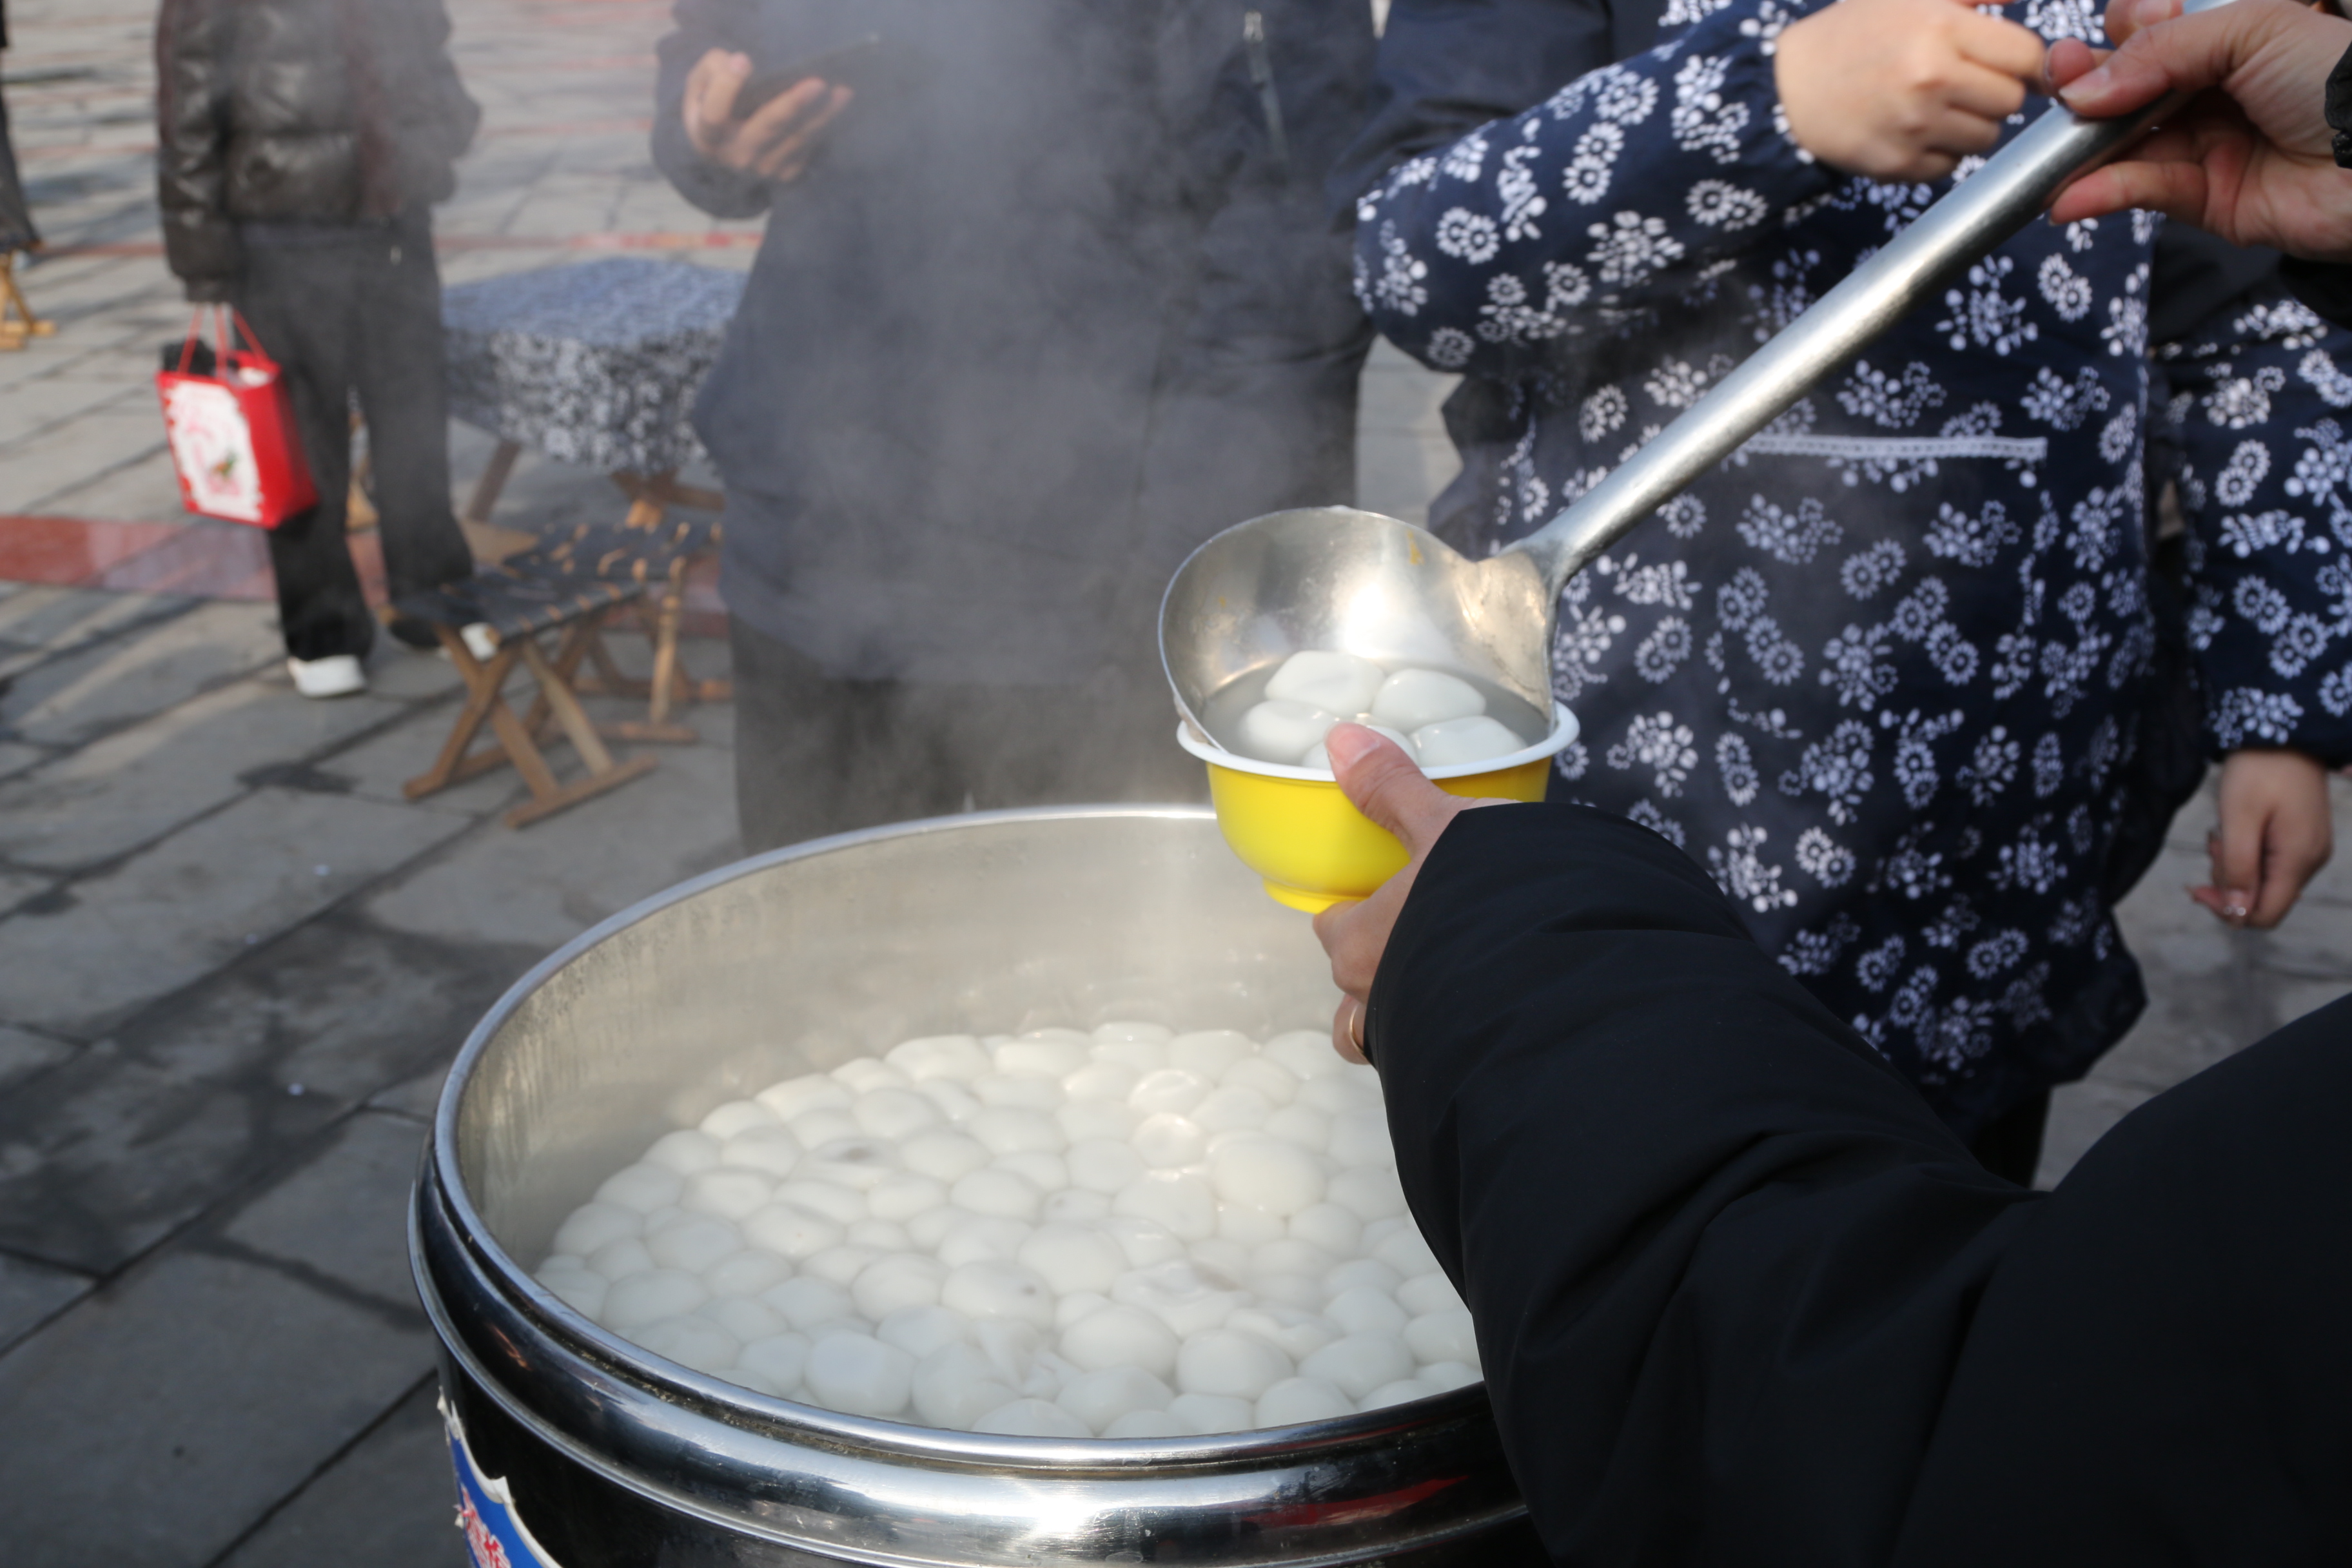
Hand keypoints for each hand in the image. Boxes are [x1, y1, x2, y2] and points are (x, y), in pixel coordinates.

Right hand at [682, 48, 852, 183]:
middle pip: (767, 128)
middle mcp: (735, 156)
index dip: (727, 88)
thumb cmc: (713, 105)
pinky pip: (809, 149)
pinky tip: (838, 108)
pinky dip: (824, 127)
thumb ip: (715, 69)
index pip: (714, 115)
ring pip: (796, 139)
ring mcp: (762, 169)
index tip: (743, 60)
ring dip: (822, 115)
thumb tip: (742, 62)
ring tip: (842, 92)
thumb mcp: (701, 84)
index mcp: (707, 135)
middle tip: (817, 84)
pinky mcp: (785, 174)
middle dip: (793, 105)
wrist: (726, 148)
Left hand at [1311, 725, 1508, 1063]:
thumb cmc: (1491, 898)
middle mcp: (1378, 1001)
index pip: (1332, 930)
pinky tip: (1486, 1017)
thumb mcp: (1445, 827)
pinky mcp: (1467, 1064)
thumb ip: (1394, 789)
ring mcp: (1417, 1042)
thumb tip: (1345, 743)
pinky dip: (1451, 1042)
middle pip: (1350, 999)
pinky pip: (1440, 1058)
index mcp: (1361, 944)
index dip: (1347, 913)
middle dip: (1373, 978)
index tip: (1365, 901)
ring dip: (1404, 1020)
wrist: (1568, 969)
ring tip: (1442, 993)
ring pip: (1388, 1041)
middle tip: (1409, 949)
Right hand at [1774, 0, 2046, 181]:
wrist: (1787, 88)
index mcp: (1941, 27)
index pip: (2026, 56)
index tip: (2012, 66)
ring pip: (1986, 138)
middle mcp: (1931, 78)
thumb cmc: (1853, 35)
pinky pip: (1949, 166)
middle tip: (1965, 86)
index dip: (2025, 62)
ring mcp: (1914, 126)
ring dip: (1970, 126)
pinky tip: (1913, 133)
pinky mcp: (1897, 164)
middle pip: (2010, 101)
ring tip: (1937, 109)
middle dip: (1994, 94)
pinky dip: (1938, 153)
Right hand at [2047, 0, 2351, 260]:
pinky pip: (2143, 190)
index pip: (2158, 25)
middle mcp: (2217, 85)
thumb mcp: (2254, 29)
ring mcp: (2209, 141)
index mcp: (2235, 33)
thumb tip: (2082, 89)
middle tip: (2063, 78)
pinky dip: (2103, 193)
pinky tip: (2071, 195)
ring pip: (2126, 139)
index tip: (2133, 27)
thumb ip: (2163, 50)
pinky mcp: (2207, 197)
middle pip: (2129, 82)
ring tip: (2052, 142)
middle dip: (2087, 79)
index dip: (2131, 25)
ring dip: (2082, 143)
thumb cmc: (2339, 79)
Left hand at [2193, 748, 2332, 928]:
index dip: (2229, 911)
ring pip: (2265, 881)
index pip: (2266, 915)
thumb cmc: (2259, 771)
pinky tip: (2234, 832)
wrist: (2285, 733)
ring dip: (2235, 866)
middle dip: (2229, 883)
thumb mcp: (2238, 819)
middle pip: (2264, 899)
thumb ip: (2239, 868)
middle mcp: (2311, 861)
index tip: (2198, 887)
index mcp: (2298, 860)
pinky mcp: (2302, 838)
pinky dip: (2247, 854)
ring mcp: (2310, 849)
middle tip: (2213, 846)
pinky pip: (2271, 862)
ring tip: (2221, 835)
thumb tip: (2237, 913)